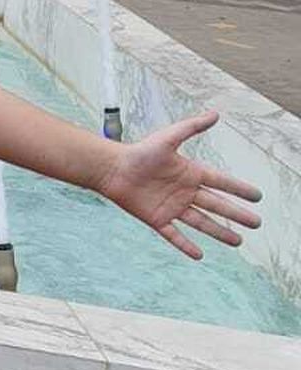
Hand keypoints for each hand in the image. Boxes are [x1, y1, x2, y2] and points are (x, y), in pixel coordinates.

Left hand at [97, 110, 261, 259]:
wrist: (112, 169)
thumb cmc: (139, 152)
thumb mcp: (168, 138)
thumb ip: (191, 127)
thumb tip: (216, 114)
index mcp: (190, 173)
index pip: (222, 182)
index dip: (239, 189)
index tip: (257, 196)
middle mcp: (185, 191)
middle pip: (217, 205)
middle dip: (237, 215)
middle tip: (256, 223)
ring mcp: (172, 207)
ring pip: (202, 223)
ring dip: (220, 232)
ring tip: (238, 242)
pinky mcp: (157, 219)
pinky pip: (174, 235)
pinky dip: (186, 245)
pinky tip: (199, 255)